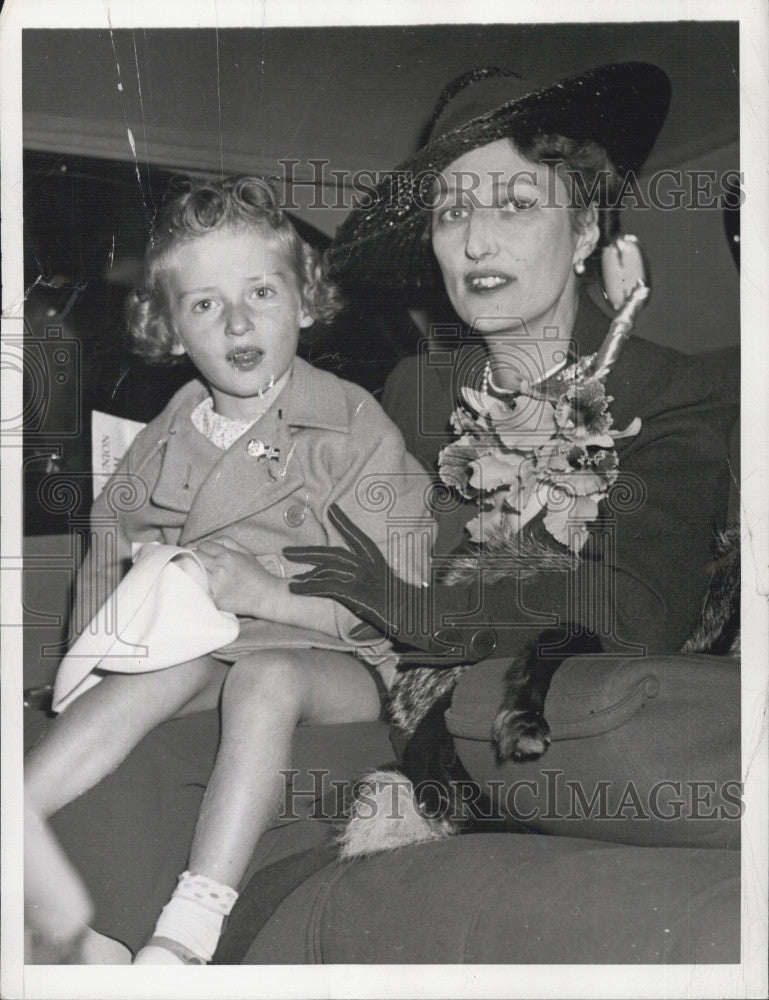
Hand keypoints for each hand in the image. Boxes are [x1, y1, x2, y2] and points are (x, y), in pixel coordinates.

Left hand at [195, 537, 280, 617]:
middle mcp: (220, 569)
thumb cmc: (257, 574)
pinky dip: (201, 587)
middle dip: (198, 559)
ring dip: (198, 573)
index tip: (207, 554)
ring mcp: (216, 585)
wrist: (267, 596)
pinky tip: (209, 587)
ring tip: (206, 576)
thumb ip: (226, 542)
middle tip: (204, 564)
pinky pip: (200, 589)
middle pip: (195, 558)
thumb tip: (208, 543)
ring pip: (194, 573)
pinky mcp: (215, 600)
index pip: (203, 546)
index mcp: (227, 556)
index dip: (204, 549)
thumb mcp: (245, 552)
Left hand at [284, 504, 496, 662]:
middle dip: (309, 551)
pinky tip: (294, 590)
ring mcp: (361, 578)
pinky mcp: (354, 591)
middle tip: (289, 551)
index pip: (358, 538)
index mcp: (377, 565)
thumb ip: (366, 613)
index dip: (344, 523)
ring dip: (304, 568)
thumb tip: (352, 632)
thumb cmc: (409, 614)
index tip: (332, 509)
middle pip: (333, 552)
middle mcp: (368, 567)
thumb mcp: (387, 607)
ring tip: (287, 572)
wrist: (419, 618)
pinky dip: (307, 587)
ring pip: (326, 566)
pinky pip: (325, 586)